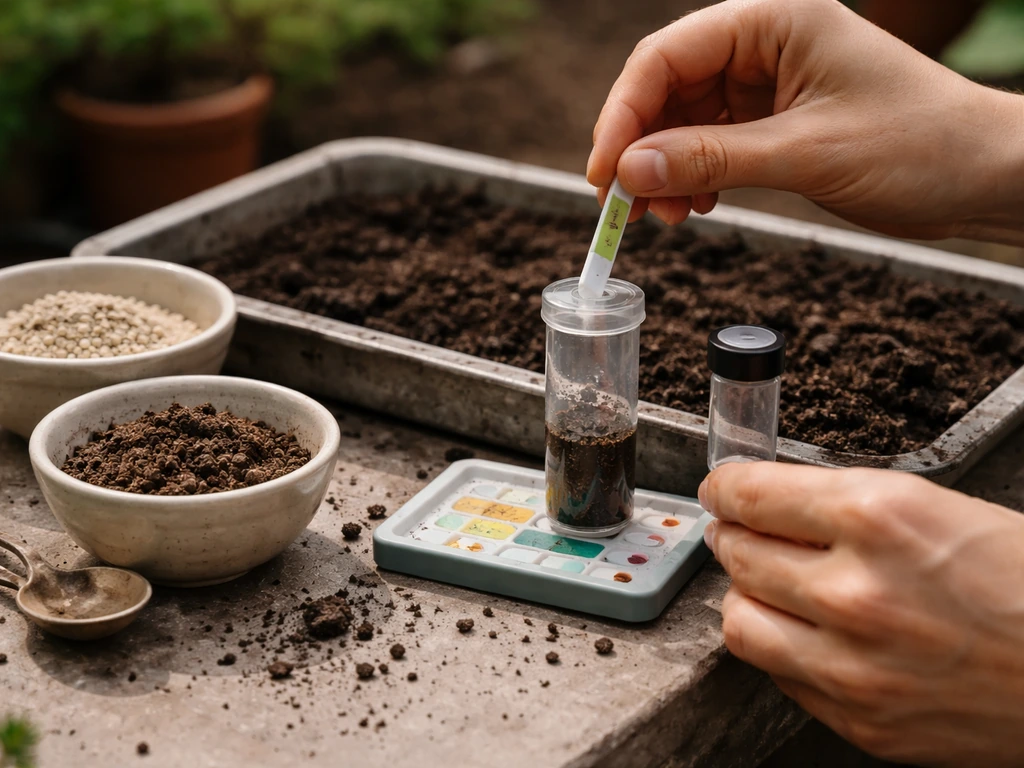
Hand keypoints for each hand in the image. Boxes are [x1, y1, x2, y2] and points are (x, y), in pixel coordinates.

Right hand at [589, 0, 1023, 243]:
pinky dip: (693, 179)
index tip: (604, 173)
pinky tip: (695, 208)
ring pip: (682, 122)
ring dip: (664, 171)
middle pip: (667, 89)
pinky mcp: (773, 122)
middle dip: (641, 149)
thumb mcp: (805, 153)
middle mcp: (763, 44)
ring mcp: (767, 84)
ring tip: (667, 217)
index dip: (624, 114)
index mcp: (773, 20)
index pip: (667, 56)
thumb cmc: (918, 143)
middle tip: (625, 206)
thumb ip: (711, 159)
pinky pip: (709, 146)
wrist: (981, 177)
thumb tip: (629, 172)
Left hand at [698, 462, 1023, 766]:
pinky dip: (783, 647)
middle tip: (742, 531)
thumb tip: (768, 503)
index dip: (726, 487)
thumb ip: (843, 506)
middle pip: (737, 554)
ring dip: (746, 595)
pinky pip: (780, 675)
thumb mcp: (934, 506)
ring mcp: (855, 666)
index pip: (749, 494)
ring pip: (739, 620)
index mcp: (877, 517)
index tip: (722, 488)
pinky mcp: (864, 720)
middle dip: (733, 535)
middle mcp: (855, 592)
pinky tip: (811, 633)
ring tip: (769, 584)